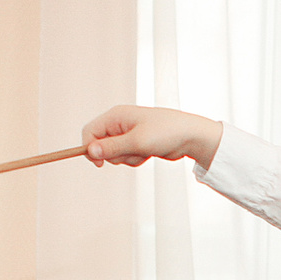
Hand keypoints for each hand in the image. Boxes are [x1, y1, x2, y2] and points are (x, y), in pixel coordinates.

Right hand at [82, 106, 225, 172]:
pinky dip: (135, 159)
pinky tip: (148, 153)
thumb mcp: (136, 142)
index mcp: (115, 116)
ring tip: (144, 151)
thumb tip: (90, 151)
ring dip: (127, 158)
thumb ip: (112, 147)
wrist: (190, 136)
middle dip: (114, 155)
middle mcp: (119, 123)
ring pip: (114, 154)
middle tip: (132, 152)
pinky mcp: (136, 143)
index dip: (89, 148)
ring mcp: (127, 134)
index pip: (90, 131)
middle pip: (100, 145)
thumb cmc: (165, 133)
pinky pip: (126, 157)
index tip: (99, 163)